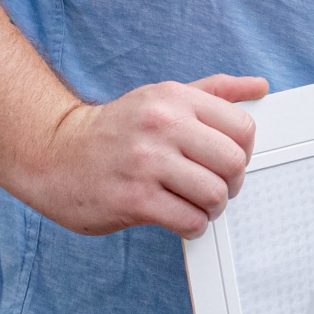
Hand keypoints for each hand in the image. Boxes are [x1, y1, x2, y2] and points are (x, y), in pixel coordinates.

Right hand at [13, 73, 266, 237]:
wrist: (54, 154)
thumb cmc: (115, 130)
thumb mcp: (161, 97)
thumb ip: (213, 91)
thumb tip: (259, 86)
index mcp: (174, 99)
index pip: (242, 128)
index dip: (242, 152)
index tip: (224, 162)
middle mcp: (161, 126)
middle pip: (233, 163)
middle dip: (231, 183)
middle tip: (213, 188)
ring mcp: (146, 162)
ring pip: (215, 194)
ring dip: (212, 209)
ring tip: (195, 205)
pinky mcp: (133, 198)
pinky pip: (189, 220)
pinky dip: (193, 226)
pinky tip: (178, 218)